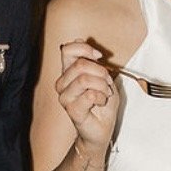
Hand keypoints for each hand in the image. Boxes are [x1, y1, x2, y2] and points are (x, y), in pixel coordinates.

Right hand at [56, 40, 117, 157]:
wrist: (102, 129)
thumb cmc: (101, 104)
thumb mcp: (102, 77)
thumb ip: (92, 61)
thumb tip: (81, 40)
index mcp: (68, 72)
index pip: (67, 50)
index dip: (85, 49)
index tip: (99, 56)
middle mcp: (63, 83)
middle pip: (80, 64)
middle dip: (101, 72)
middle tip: (107, 83)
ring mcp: (65, 97)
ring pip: (85, 79)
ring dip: (102, 86)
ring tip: (104, 94)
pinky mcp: (72, 109)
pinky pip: (89, 95)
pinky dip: (101, 97)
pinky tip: (100, 102)